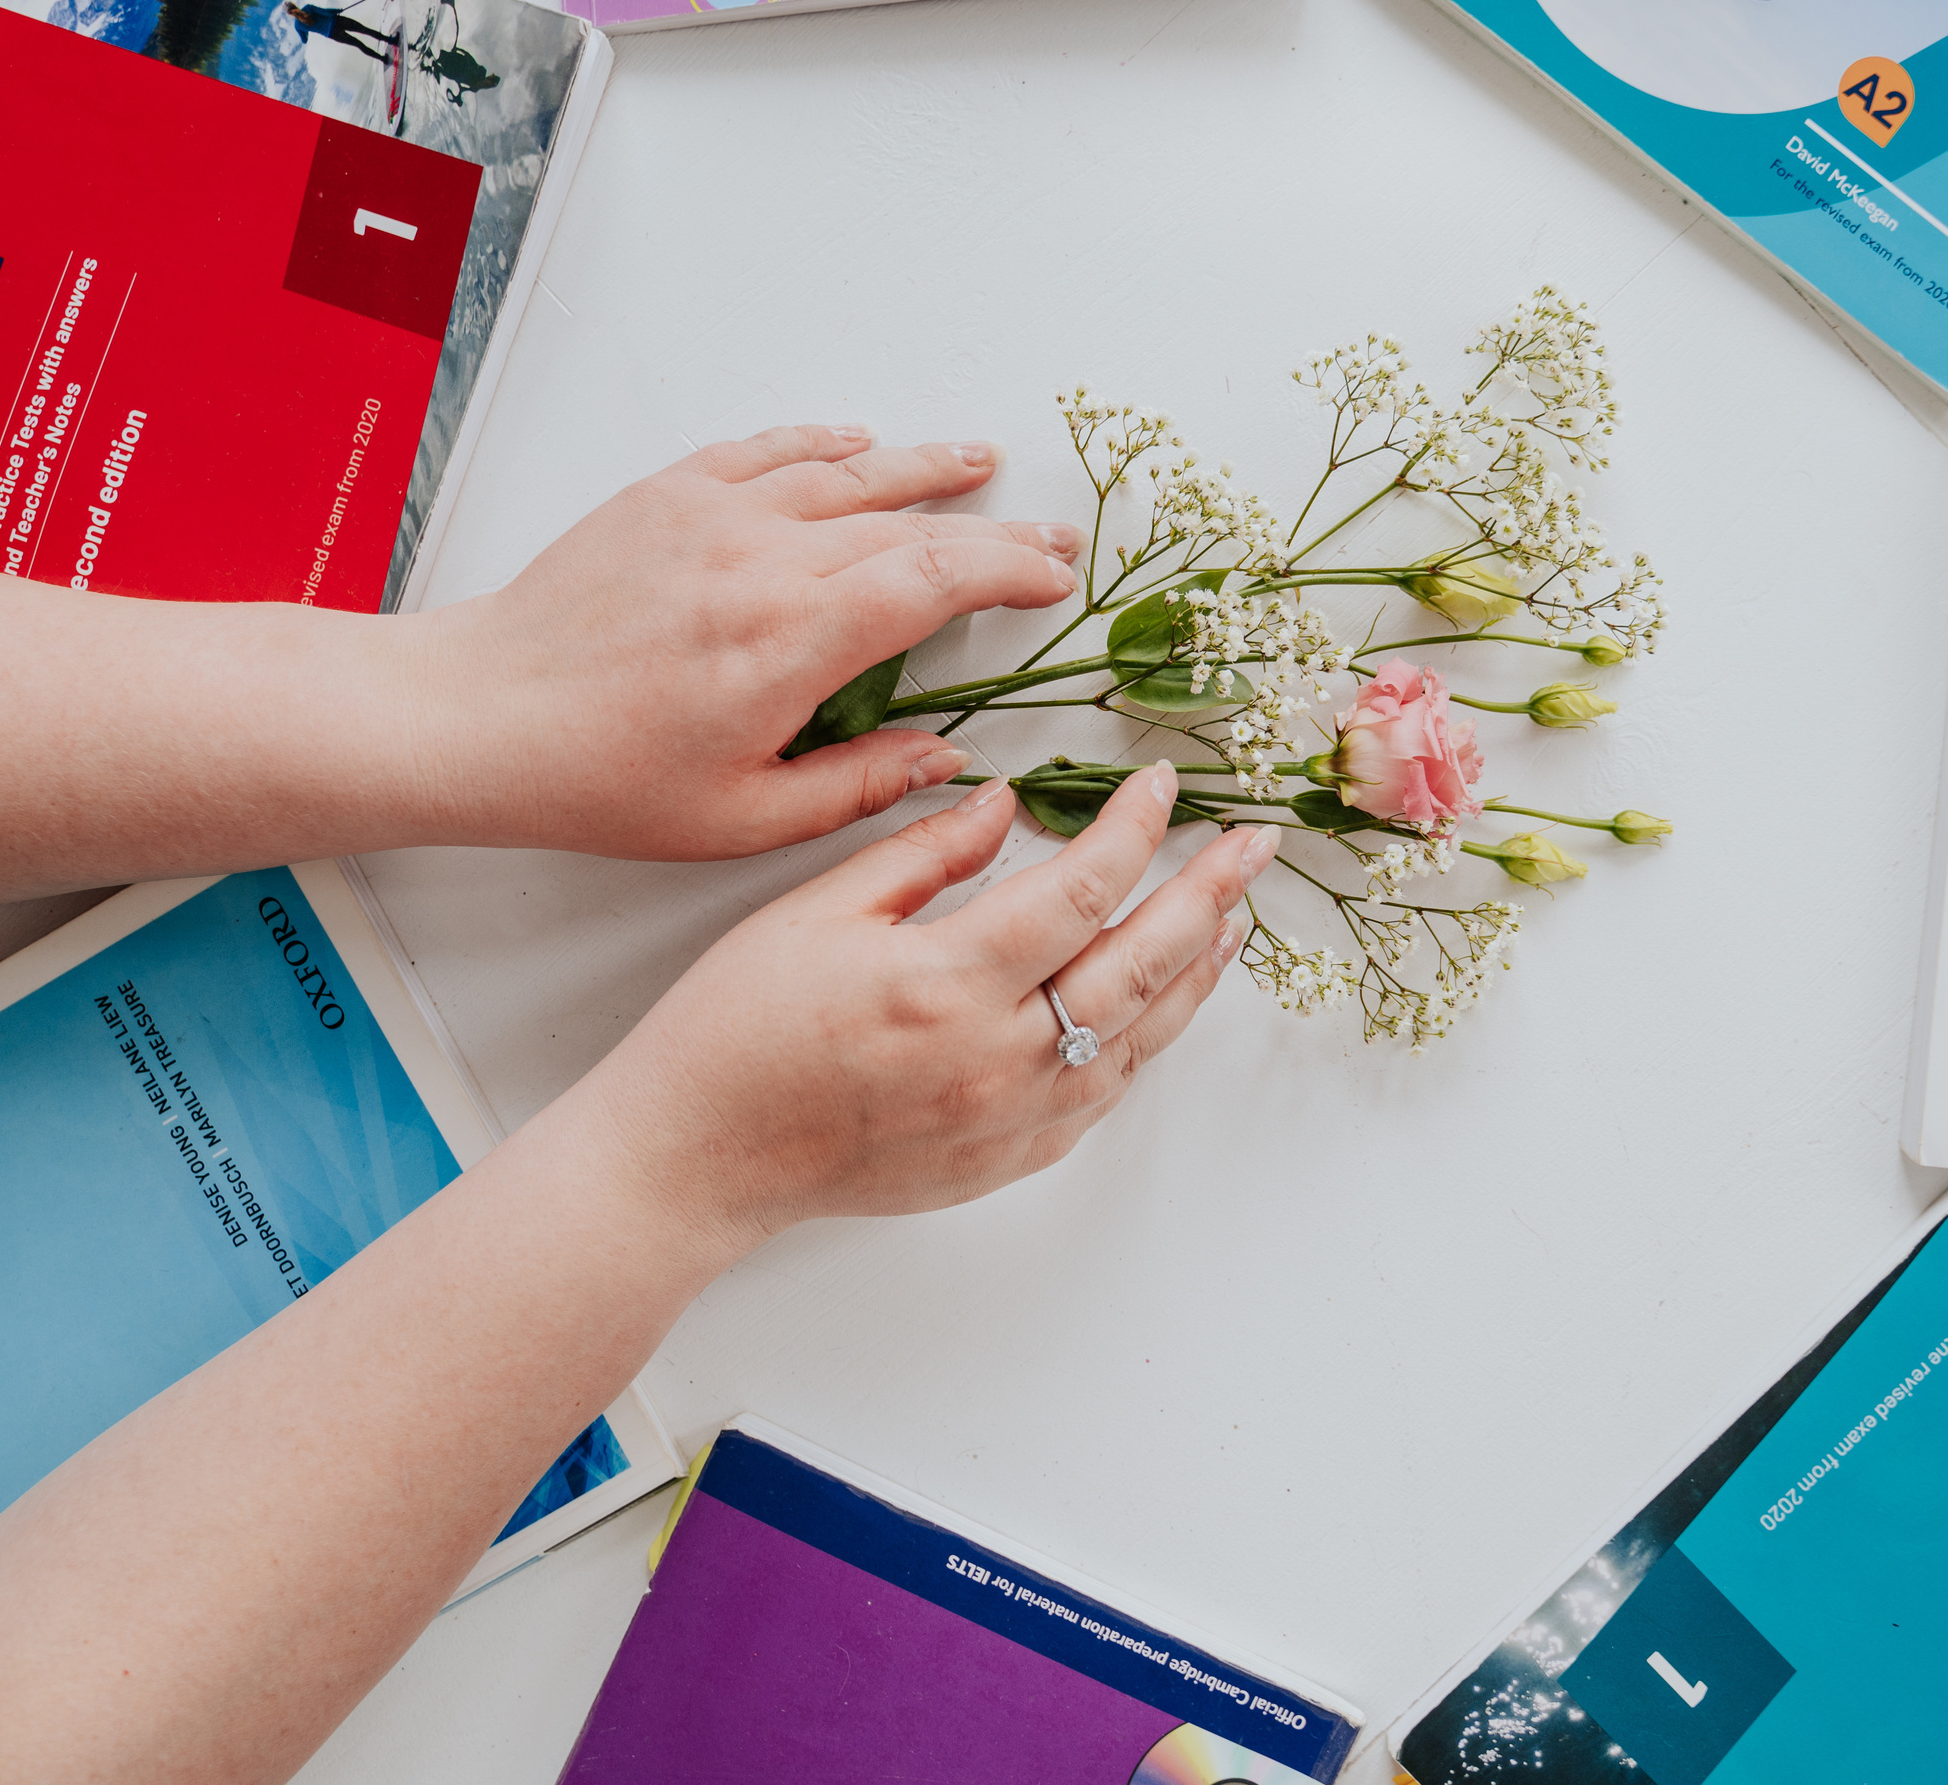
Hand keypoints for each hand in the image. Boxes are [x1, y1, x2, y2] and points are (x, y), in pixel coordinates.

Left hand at [411, 425, 1083, 859]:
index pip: (933, 581)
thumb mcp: (742, 819)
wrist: (477, 717)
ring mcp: (710, 516)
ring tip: (980, 462)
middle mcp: (760, 561)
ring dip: (923, 466)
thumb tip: (942, 759)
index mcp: (789, 644)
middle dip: (992, 529)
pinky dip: (822, 443)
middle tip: (1050, 538)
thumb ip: (858, 787)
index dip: (1007, 573)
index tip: (1053, 579)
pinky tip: (858, 442)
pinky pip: (764, 451)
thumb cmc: (600, 782)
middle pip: (907, 525)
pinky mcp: (664, 497)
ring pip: (845, 473)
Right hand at [569, 765, 1276, 1246]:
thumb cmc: (734, 1029)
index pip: (1078, 891)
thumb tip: (1010, 805)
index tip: (1162, 786)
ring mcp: (1006, 1120)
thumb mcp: (814, 912)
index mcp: (943, 982)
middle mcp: (993, 1060)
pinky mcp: (1001, 1161)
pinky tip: (1159, 1006)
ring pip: (1138, 1041)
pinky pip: (1101, 1097)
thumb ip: (923, 854)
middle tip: (1253, 845)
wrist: (695, 1159)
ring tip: (1231, 920)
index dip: (1132, 831)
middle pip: (1138, 966)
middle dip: (1206, 895)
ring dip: (1194, 975)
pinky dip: (1143, 1044)